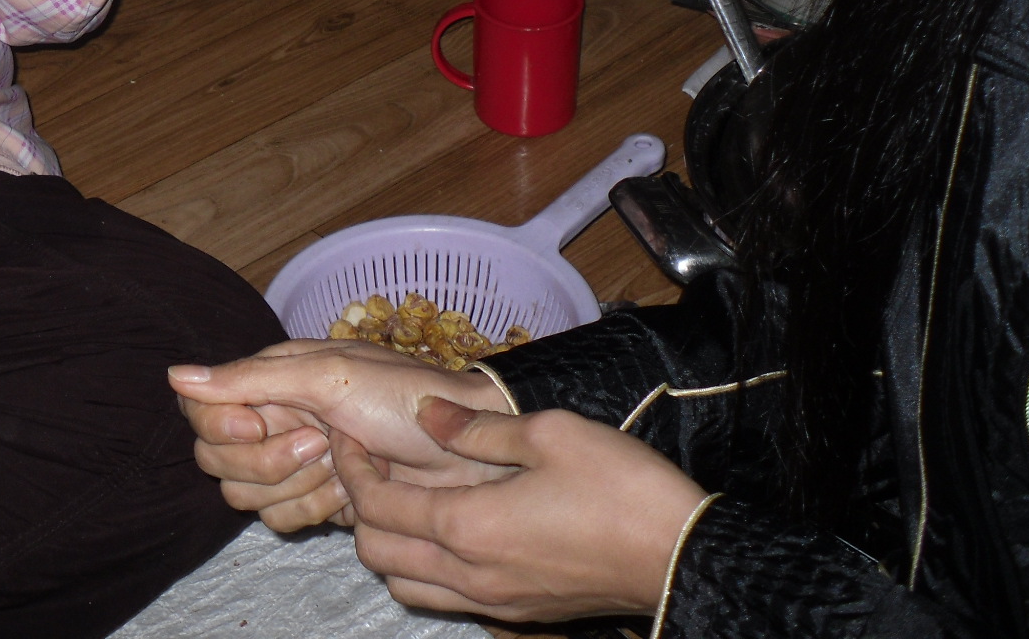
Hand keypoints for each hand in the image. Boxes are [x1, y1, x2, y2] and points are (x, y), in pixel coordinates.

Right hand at [168, 339, 515, 531]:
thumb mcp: (328, 375)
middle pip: (216, 456)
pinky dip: (314, 508)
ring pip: (244, 494)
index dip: (221, 423)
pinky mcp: (314, 501)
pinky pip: (279, 519)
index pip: (200, 406)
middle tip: (320, 444)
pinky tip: (350, 491)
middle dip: (267, 458)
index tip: (261, 422)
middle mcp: (273, 417)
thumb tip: (174, 375)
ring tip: (342, 464)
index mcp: (270, 378)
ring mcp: (291, 463)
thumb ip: (250, 378)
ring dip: (296, 484)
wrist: (465, 455)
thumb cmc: (404, 398)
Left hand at [334, 398, 707, 622]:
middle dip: (360, 507)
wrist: (682, 556)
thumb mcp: (549, 433)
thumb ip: (474, 427)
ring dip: (390, 544)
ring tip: (407, 497)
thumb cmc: (620, 487)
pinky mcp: (517, 614)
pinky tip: (451, 530)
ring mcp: (493, 602)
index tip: (346, 436)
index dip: (350, 467)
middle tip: (373, 464)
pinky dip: (426, 569)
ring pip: (405, 584)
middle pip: (376, 553)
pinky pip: (445, 599)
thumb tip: (424, 413)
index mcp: (467, 527)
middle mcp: (469, 574)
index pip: (375, 505)